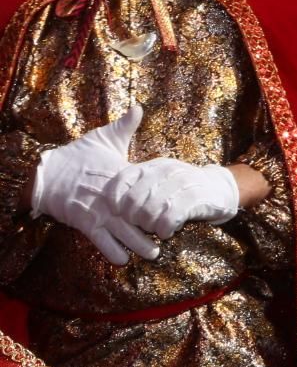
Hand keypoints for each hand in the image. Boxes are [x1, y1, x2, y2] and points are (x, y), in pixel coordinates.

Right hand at [30, 105, 159, 265]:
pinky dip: (112, 251)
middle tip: (174, 235)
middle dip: (157, 227)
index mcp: (122, 178)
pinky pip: (101, 242)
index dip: (163, 202)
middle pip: (141, 217)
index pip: (148, 192)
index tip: (180, 208)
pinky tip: (124, 260)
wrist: (46, 172)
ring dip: (139, 244)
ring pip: (125, 233)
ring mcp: (100, 212)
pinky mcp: (85, 224)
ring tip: (155, 253)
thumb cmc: (77, 155)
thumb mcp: (103, 138)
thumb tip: (139, 106)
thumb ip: (125, 126)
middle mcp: (114, 197)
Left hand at [105, 157, 241, 238]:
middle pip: (133, 201)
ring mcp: (182, 183)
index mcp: (154, 166)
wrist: (220, 188)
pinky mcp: (195, 198)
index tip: (116, 212)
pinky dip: (165, 230)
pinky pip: (168, 219)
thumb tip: (108, 203)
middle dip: (133, 219)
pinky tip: (168, 232)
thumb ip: (136, 185)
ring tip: (155, 228)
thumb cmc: (182, 189)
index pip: (122, 179)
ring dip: (149, 227)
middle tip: (141, 224)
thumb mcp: (160, 179)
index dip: (114, 198)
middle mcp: (166, 171)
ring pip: (149, 212)